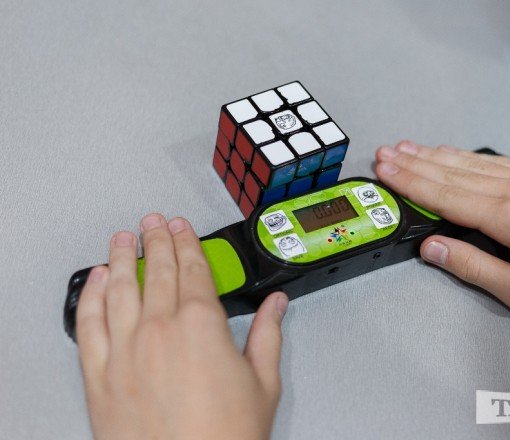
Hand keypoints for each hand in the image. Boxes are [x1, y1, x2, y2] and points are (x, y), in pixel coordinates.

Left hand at [76, 214, 287, 439]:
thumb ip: (268, 334)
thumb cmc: (225, 436)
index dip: (187, 242)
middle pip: (158, 270)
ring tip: (124, 236)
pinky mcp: (99, 374)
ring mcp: (125, 349)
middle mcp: (160, 329)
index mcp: (202, 325)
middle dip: (157, 240)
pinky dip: (90, 294)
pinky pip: (89, 322)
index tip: (182, 227)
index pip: (193, 268)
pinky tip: (96, 278)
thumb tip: (277, 305)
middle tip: (154, 222)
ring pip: (120, 286)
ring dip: (122, 256)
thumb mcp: (263, 383)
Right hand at [375, 142, 509, 320]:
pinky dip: (467, 156)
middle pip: (454, 173)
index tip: (385, 170)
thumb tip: (431, 248)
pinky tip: (450, 152)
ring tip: (406, 147)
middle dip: (414, 162)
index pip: (446, 196)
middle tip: (384, 153)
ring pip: (473, 162)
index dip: (411, 182)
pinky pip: (497, 160)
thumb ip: (473, 267)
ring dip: (435, 154)